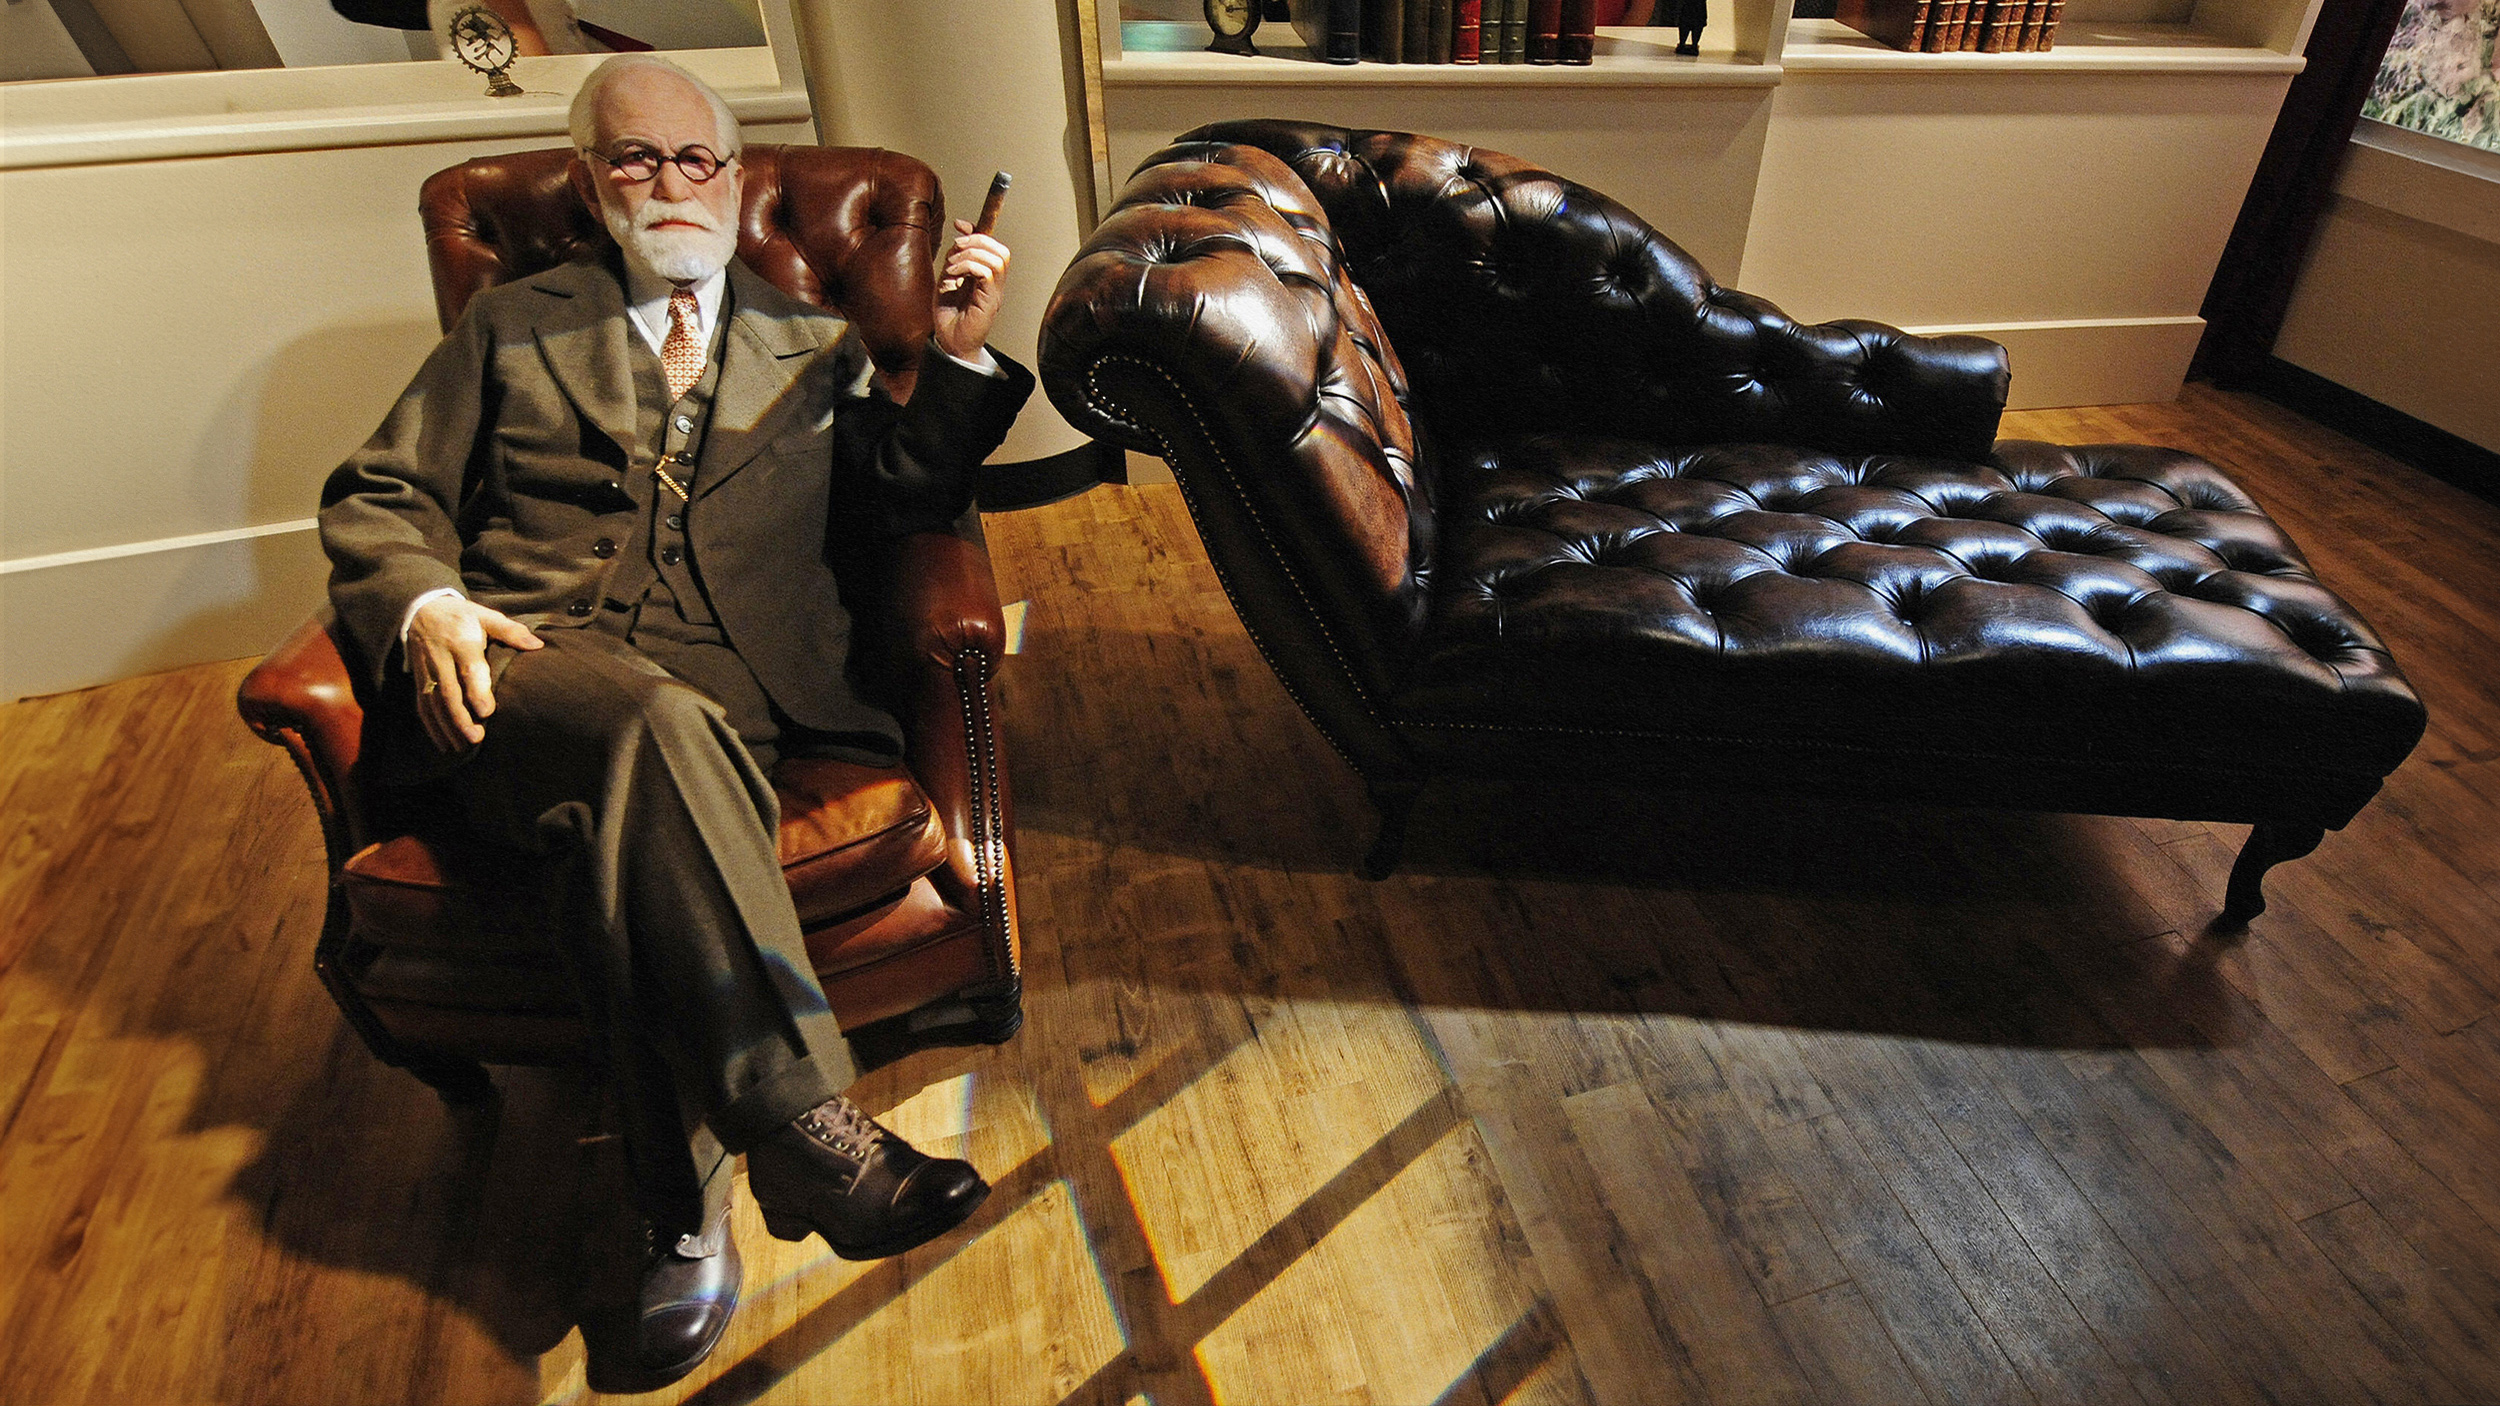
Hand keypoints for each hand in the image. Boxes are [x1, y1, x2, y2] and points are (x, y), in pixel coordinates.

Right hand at [407, 596, 541, 752]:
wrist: (422, 610)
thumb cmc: (463, 617)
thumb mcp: (486, 616)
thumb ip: (510, 631)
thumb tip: (537, 645)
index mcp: (462, 641)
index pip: (469, 669)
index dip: (476, 691)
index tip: (487, 711)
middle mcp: (441, 658)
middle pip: (449, 691)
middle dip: (461, 717)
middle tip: (476, 738)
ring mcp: (428, 670)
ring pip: (434, 702)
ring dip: (447, 727)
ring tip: (463, 747)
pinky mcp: (419, 679)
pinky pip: (422, 705)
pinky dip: (431, 726)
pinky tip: (444, 743)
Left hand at [933, 220, 1009, 363]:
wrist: (949, 341)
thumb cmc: (949, 314)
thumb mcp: (948, 276)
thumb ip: (955, 256)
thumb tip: (961, 229)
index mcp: (988, 278)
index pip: (994, 247)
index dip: (978, 231)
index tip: (959, 224)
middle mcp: (996, 285)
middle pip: (1001, 250)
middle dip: (977, 241)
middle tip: (956, 248)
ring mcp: (995, 293)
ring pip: (996, 259)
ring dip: (970, 256)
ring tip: (952, 267)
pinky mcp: (990, 302)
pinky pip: (987, 273)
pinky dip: (968, 267)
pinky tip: (952, 276)